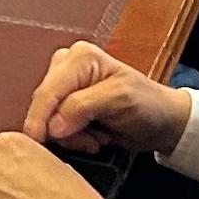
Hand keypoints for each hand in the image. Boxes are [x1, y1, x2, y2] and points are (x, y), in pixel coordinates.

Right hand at [22, 40, 188, 153]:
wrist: (162, 121)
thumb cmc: (148, 105)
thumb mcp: (119, 99)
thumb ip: (82, 107)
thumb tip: (51, 126)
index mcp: (79, 57)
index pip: (49, 90)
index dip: (40, 117)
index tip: (37, 140)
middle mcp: (67, 67)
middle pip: (44, 104)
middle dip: (63, 129)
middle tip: (91, 141)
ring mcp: (66, 87)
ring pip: (47, 119)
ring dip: (71, 136)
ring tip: (97, 138)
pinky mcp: (67, 106)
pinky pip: (54, 127)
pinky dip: (73, 138)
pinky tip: (93, 137)